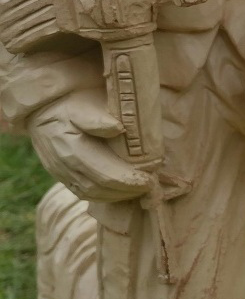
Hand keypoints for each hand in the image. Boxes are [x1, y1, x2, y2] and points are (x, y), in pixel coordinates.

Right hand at [29, 88, 151, 202]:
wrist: (41, 107)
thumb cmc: (69, 103)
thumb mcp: (82, 104)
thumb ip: (97, 118)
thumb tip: (118, 129)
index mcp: (70, 146)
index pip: (103, 172)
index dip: (128, 180)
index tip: (149, 179)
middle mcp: (63, 164)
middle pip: (98, 187)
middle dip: (126, 190)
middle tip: (150, 187)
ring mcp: (60, 172)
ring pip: (89, 193)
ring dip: (116, 196)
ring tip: (138, 190)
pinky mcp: (60, 175)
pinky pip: (81, 192)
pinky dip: (102, 195)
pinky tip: (119, 192)